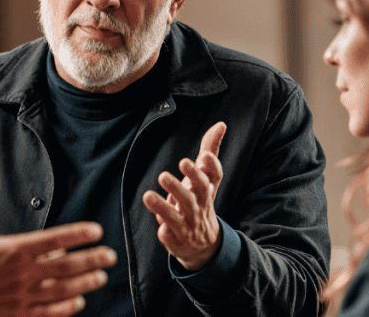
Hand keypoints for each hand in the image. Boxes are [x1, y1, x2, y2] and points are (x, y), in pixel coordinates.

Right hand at [0, 168, 117, 316]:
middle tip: (110, 256)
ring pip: (64, 290)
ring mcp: (22, 298)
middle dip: (93, 260)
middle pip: (68, 266)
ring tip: (100, 278)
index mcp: (13, 249)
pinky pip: (50, 313)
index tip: (96, 231)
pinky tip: (76, 302)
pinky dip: (67, 307)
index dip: (80, 234)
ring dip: (86, 283)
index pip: (56, 239)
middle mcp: (22, 274)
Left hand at [142, 121, 226, 270]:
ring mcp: (188, 225)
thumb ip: (210, 150)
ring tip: (147, 195)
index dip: (211, 168)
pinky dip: (165, 233)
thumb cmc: (200, 201)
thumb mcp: (206, 178)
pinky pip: (170, 236)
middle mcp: (198, 207)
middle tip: (163, 175)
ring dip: (163, 207)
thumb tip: (221, 124)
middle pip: (193, 197)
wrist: (204, 243)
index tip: (204, 157)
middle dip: (180, 187)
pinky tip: (160, 228)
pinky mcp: (177, 240)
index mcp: (206, 191)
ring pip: (177, 217)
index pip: (213, 179)